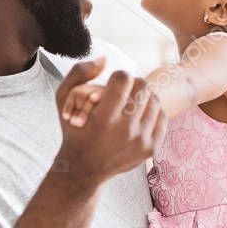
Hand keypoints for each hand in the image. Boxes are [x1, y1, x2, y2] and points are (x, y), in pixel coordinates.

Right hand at [54, 58, 166, 184]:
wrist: (84, 169)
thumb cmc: (73, 130)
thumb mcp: (64, 99)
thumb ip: (79, 73)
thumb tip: (105, 59)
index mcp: (103, 119)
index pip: (124, 78)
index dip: (118, 76)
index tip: (113, 83)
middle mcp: (125, 132)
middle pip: (143, 87)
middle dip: (133, 84)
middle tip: (125, 90)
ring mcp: (140, 142)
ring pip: (154, 100)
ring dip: (143, 97)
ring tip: (131, 102)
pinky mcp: (151, 149)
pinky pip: (162, 117)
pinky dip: (152, 111)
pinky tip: (139, 114)